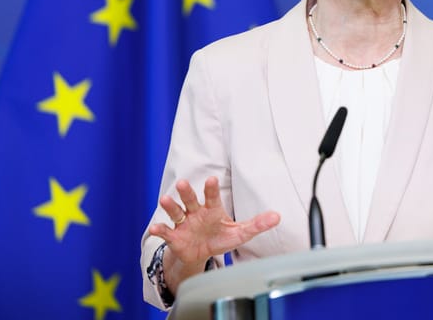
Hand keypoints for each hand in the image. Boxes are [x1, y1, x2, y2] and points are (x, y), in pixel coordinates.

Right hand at [148, 176, 279, 291]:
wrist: (201, 254)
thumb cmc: (220, 237)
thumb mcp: (239, 233)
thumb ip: (256, 224)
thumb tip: (277, 217)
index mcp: (212, 209)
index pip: (212, 197)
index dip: (211, 189)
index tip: (211, 180)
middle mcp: (196, 212)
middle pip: (190, 199)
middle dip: (187, 192)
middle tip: (183, 183)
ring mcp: (183, 224)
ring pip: (176, 212)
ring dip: (170, 206)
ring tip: (164, 200)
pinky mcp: (174, 237)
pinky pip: (166, 232)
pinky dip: (160, 230)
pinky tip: (155, 229)